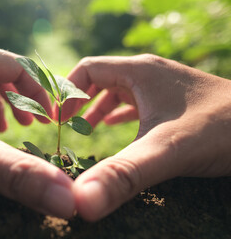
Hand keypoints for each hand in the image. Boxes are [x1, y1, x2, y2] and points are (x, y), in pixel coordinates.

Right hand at [62, 54, 230, 220]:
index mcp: (140, 72)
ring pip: (118, 90)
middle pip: (100, 78)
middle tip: (66, 128)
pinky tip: (115, 129)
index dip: (66, 93)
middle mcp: (149, 74)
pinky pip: (136, 102)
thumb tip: (80, 201)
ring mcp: (163, 88)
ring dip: (97, 108)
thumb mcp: (168, 150)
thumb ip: (123, 174)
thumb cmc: (223, 129)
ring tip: (84, 130)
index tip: (57, 121)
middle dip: (79, 102)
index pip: (87, 70)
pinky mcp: (174, 103)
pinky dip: (119, 114)